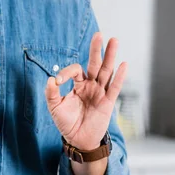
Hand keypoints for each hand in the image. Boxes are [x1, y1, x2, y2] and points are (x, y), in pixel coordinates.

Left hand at [45, 33, 127, 150]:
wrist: (78, 140)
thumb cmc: (66, 123)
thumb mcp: (55, 108)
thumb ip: (51, 94)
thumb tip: (51, 79)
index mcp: (78, 84)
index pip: (76, 70)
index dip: (66, 72)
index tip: (58, 81)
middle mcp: (90, 85)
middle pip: (95, 64)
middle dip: (96, 50)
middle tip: (99, 35)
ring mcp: (100, 92)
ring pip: (106, 72)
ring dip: (110, 57)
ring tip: (114, 40)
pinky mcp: (107, 102)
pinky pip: (114, 88)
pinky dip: (119, 77)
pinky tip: (123, 64)